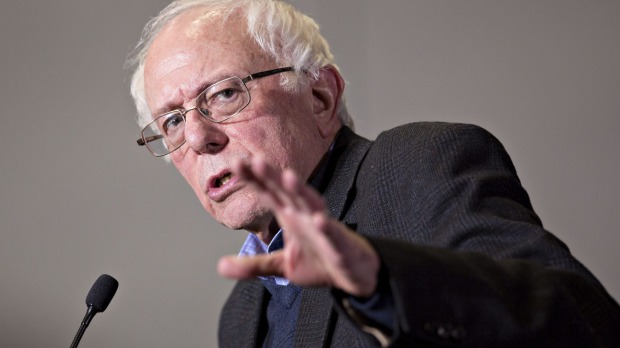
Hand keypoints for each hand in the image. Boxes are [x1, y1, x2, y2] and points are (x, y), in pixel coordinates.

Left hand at [217, 157, 379, 296]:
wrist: (352, 273)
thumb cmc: (319, 261)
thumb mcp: (281, 266)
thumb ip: (252, 265)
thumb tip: (220, 266)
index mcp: (290, 216)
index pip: (268, 193)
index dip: (254, 179)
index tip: (235, 164)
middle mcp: (305, 216)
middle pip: (286, 192)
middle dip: (272, 176)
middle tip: (255, 160)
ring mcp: (322, 228)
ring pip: (311, 205)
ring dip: (300, 191)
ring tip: (288, 177)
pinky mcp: (338, 245)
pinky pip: (332, 234)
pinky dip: (326, 227)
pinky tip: (319, 219)